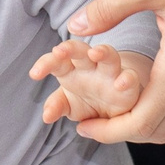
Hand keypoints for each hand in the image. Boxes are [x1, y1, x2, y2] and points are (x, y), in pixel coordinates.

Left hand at [31, 41, 149, 125]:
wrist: (117, 111)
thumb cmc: (89, 102)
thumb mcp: (71, 106)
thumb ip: (58, 106)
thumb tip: (46, 115)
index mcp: (72, 70)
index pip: (57, 62)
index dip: (46, 64)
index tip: (34, 73)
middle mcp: (91, 67)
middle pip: (80, 51)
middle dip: (70, 48)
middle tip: (59, 50)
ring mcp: (111, 73)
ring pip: (108, 55)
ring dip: (103, 52)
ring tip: (96, 53)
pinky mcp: (129, 85)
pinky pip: (130, 78)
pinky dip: (128, 79)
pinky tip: (122, 82)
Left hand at [64, 0, 164, 142]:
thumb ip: (108, 8)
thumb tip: (74, 25)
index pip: (142, 121)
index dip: (110, 132)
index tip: (85, 127)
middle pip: (160, 131)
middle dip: (125, 133)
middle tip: (97, 121)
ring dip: (150, 127)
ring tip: (122, 112)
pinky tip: (155, 96)